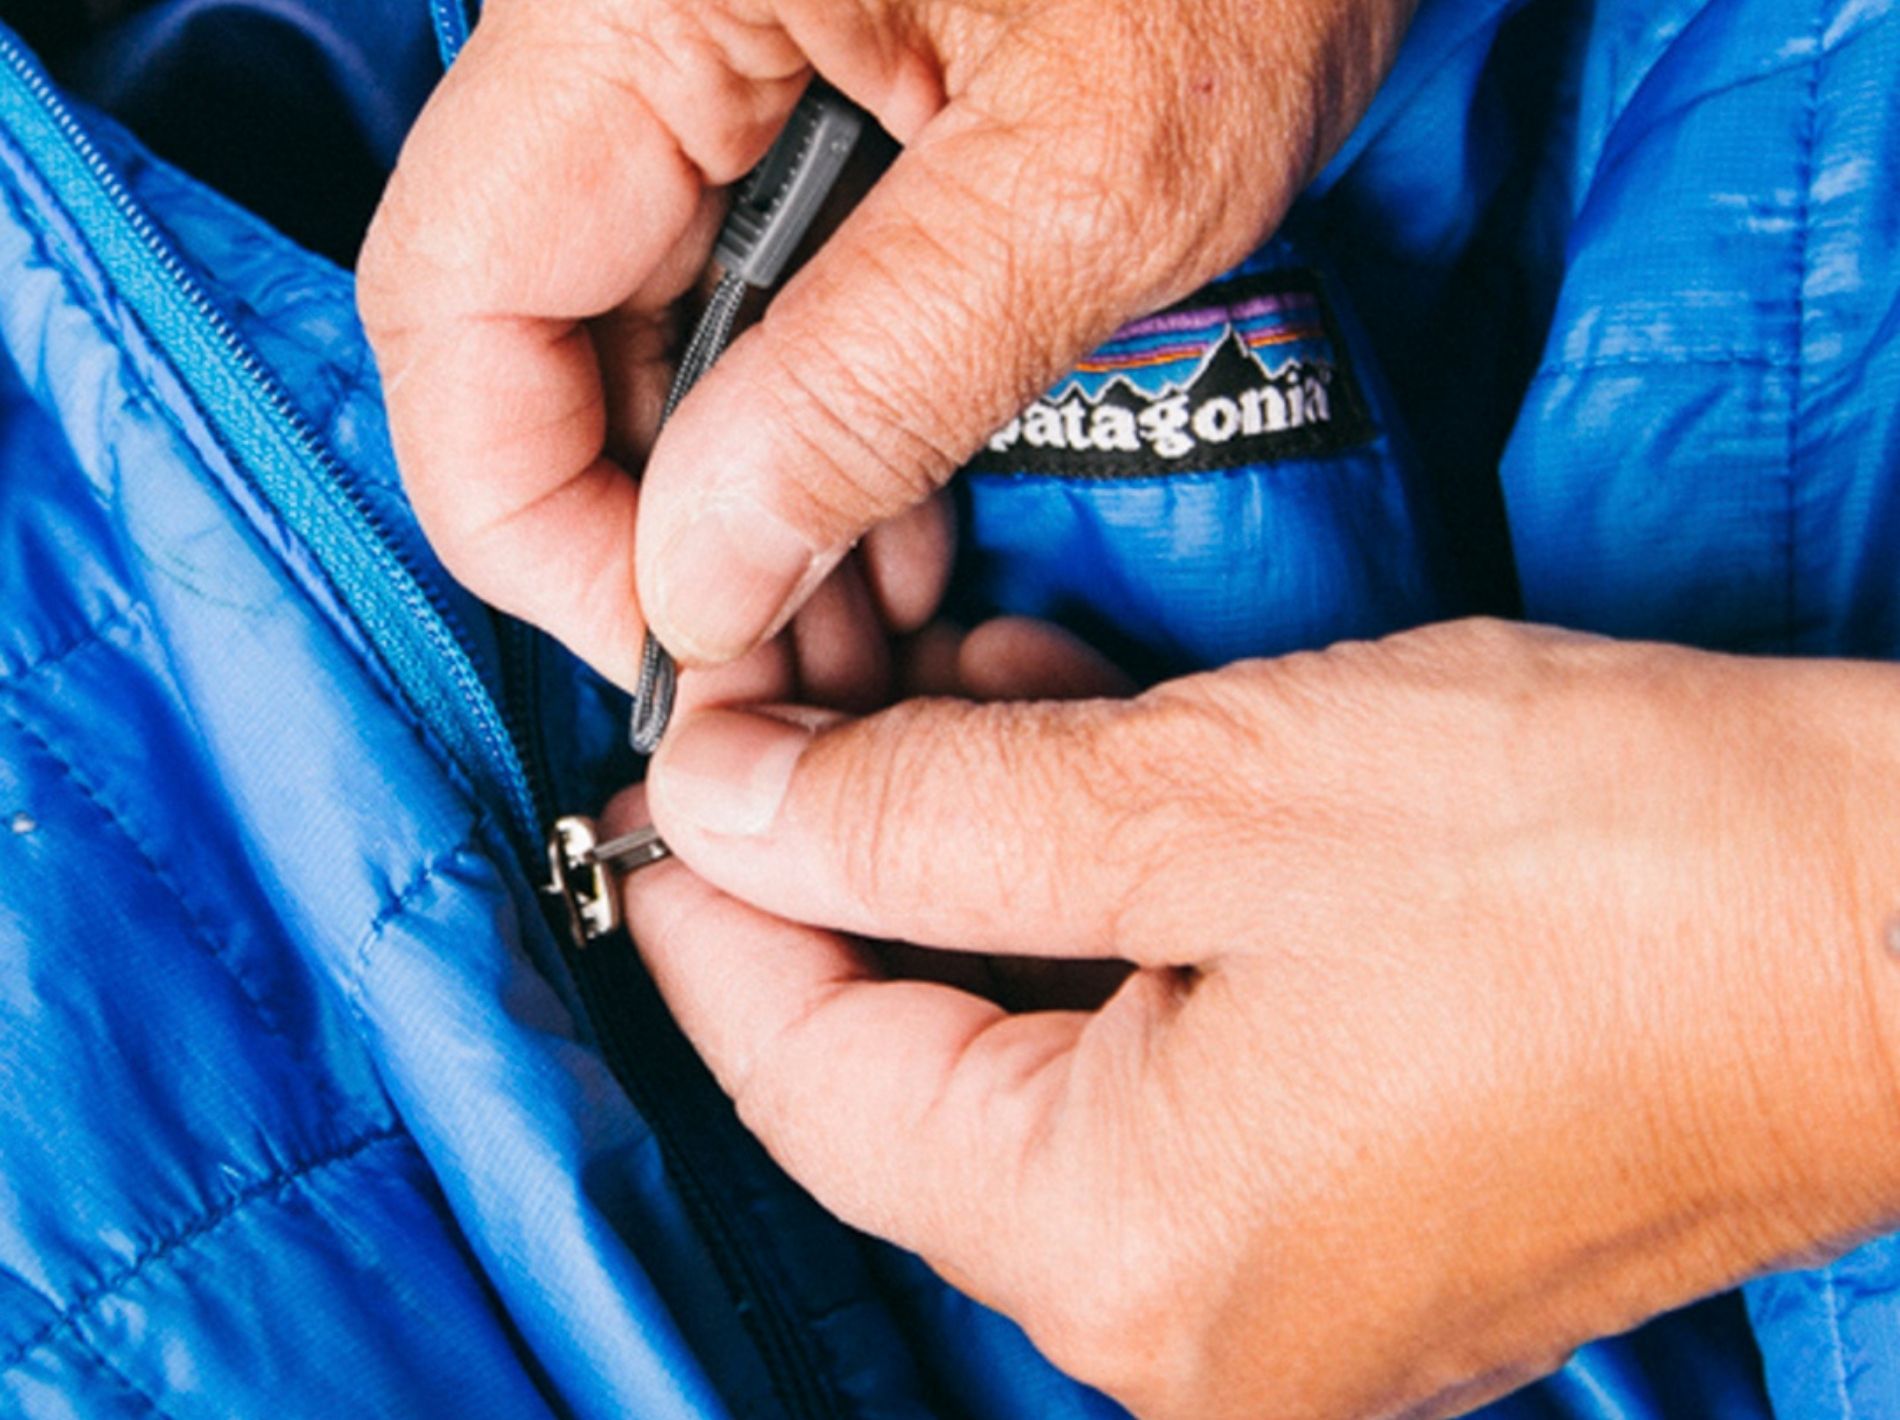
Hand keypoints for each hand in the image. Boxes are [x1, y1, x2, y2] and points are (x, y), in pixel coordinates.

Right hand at [357, 0, 1415, 685]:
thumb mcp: (1090, 178)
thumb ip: (873, 383)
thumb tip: (699, 583)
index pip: (455, 302)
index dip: (536, 521)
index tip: (677, 650)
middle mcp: (638, 16)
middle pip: (533, 326)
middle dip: (658, 530)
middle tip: (791, 666)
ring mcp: (716, 45)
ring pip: (642, 319)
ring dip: (738, 491)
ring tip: (863, 615)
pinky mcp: (805, 76)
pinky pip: (746, 273)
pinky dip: (806, 408)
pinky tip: (894, 512)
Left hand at [612, 618, 1899, 1418]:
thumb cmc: (1610, 862)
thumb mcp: (1212, 794)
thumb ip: (927, 811)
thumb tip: (734, 800)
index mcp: (1122, 1248)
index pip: (809, 1078)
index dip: (713, 910)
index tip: (679, 772)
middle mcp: (1183, 1320)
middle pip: (910, 1077)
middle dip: (853, 869)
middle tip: (828, 693)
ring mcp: (1275, 1286)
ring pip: (1027, 1060)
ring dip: (976, 875)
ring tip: (968, 695)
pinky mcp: (1347, 1213)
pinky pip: (1144, 1073)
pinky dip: (1092, 929)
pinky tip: (1092, 785)